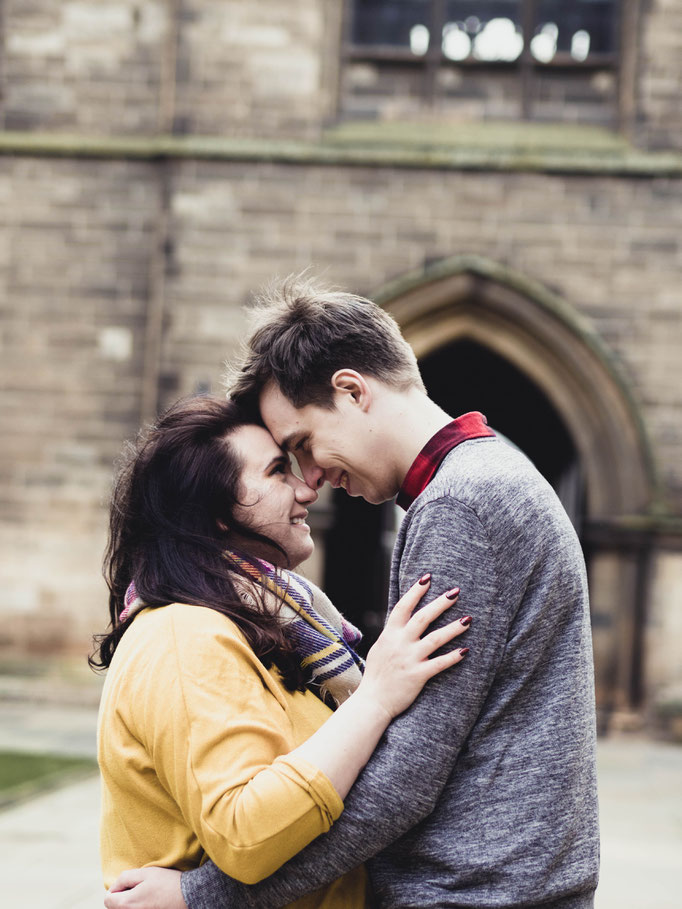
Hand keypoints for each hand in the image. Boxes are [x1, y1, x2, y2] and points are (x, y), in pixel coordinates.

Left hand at [104, 867, 184, 908]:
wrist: (187, 896)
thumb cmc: (166, 883)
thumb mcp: (145, 873)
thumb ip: (124, 879)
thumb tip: (113, 888)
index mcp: (127, 904)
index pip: (108, 900)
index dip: (116, 889)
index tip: (129, 885)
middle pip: (115, 907)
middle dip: (122, 897)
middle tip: (139, 889)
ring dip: (130, 904)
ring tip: (145, 896)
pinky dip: (139, 906)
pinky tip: (150, 902)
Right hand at [359, 575, 469, 719]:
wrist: (372, 701)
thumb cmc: (376, 675)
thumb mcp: (380, 648)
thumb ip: (392, 634)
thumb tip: (402, 619)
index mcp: (389, 635)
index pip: (403, 607)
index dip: (415, 592)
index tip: (428, 578)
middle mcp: (400, 644)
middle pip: (423, 618)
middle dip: (440, 603)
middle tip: (456, 592)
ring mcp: (409, 659)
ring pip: (435, 639)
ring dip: (453, 628)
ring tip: (468, 620)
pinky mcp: (418, 676)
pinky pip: (439, 664)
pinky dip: (453, 657)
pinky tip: (465, 650)